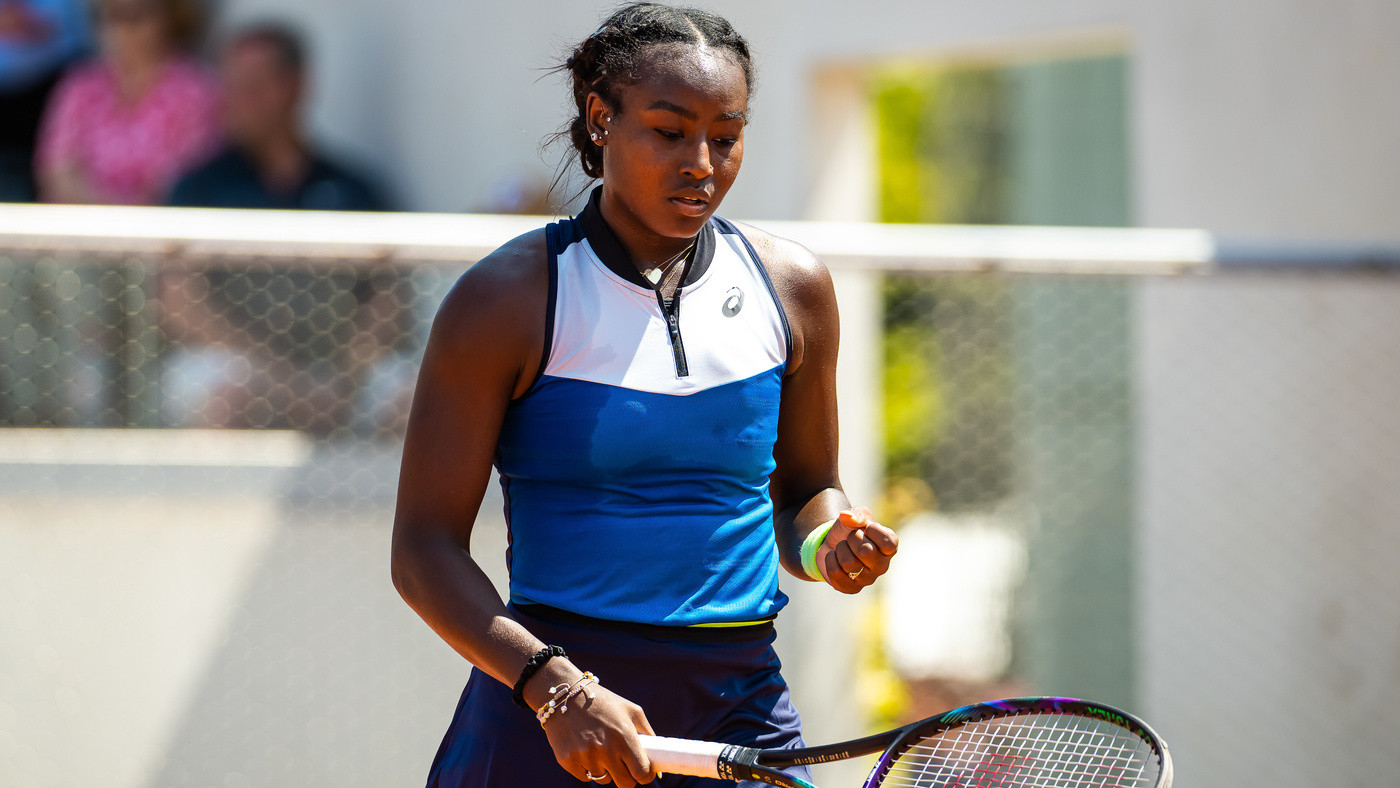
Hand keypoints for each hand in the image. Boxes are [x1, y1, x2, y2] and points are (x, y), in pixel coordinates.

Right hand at [540, 680, 656, 786]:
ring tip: (598, 745)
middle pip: (625, 784)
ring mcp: (585, 756)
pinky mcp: (567, 760)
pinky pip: (585, 776)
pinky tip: (584, 746)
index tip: (642, 770)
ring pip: (603, 779)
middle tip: (623, 763)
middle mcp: (605, 749)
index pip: (642, 774)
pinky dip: (587, 766)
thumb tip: (659, 767)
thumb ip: (649, 736)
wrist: (565, 694)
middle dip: (627, 776)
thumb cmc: (604, 702)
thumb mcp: (632, 711)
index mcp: (624, 737)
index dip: (645, 775)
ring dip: (605, 768)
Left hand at [818, 506, 897, 593]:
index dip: (872, 530)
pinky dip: (830, 560)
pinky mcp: (851, 589)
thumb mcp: (857, 514)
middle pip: (865, 552)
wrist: (832, 542)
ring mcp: (867, 580)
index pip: (888, 542)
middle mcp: (882, 566)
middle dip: (851, 539)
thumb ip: (857, 513)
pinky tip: (835, 558)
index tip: (866, 528)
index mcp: (890, 548)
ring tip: (843, 548)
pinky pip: (835, 573)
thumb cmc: (850, 529)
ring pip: (848, 563)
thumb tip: (846, 517)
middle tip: (851, 538)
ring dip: (840, 549)